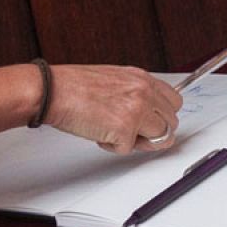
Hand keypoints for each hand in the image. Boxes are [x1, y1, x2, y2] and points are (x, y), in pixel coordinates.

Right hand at [43, 65, 182, 154]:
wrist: (53, 91)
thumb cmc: (74, 86)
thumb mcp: (114, 79)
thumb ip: (135, 93)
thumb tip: (148, 112)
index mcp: (142, 78)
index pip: (174, 101)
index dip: (163, 116)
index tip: (155, 123)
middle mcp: (144, 91)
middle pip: (171, 122)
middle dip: (154, 132)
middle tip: (131, 132)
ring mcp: (137, 111)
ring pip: (160, 138)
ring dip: (138, 141)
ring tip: (114, 131)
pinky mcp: (125, 130)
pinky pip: (129, 149)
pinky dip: (113, 146)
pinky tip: (99, 132)